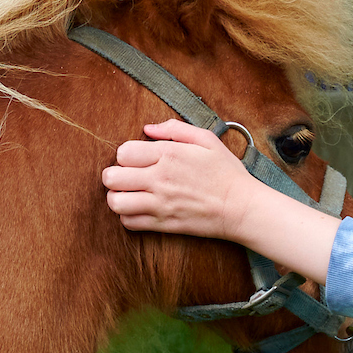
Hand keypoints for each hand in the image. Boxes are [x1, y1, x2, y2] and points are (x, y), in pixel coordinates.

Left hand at [101, 118, 256, 238]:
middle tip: (124, 177)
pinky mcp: (163, 224)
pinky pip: (129, 222)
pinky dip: (127, 216)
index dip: (125, 155)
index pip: (123, 153)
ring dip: (116, 197)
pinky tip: (138, 209)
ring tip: (127, 194)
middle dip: (113, 175)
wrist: (241, 207)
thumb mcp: (206, 140)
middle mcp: (159, 179)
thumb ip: (174, 129)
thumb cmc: (226, 172)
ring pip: (116, 202)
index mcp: (168, 155)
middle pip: (112, 177)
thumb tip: (148, 129)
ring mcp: (160, 204)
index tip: (136, 159)